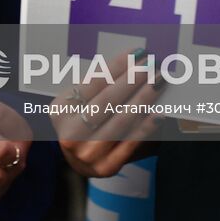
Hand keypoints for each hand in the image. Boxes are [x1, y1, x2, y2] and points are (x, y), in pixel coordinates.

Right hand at [55, 49, 161, 178]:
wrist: (81, 159)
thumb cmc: (85, 121)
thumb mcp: (82, 101)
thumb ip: (101, 84)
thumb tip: (132, 60)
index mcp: (60, 111)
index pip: (93, 82)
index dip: (117, 66)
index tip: (136, 53)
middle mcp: (70, 134)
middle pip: (107, 101)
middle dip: (132, 79)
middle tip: (152, 64)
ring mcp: (87, 154)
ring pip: (120, 121)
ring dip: (143, 98)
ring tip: (158, 81)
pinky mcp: (106, 167)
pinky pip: (130, 143)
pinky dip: (146, 127)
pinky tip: (159, 112)